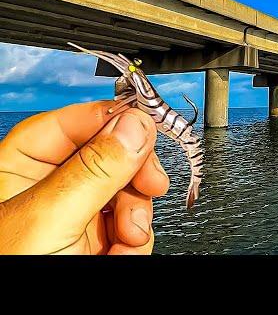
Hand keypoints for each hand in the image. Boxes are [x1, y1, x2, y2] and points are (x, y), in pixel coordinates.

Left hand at [0, 101, 168, 253]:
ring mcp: (77, 217)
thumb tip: (134, 126)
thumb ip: (94, 170)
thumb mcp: (52, 218)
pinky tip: (124, 251)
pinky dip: (137, 240)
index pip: (67, 124)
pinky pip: (135, 223)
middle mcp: (51, 190)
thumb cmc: (11, 271)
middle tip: (150, 182)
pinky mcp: (99, 241)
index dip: (107, 120)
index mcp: (19, 171)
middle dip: (136, 175)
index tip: (141, 124)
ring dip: (138, 214)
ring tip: (129, 237)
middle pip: (111, 155)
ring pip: (130, 190)